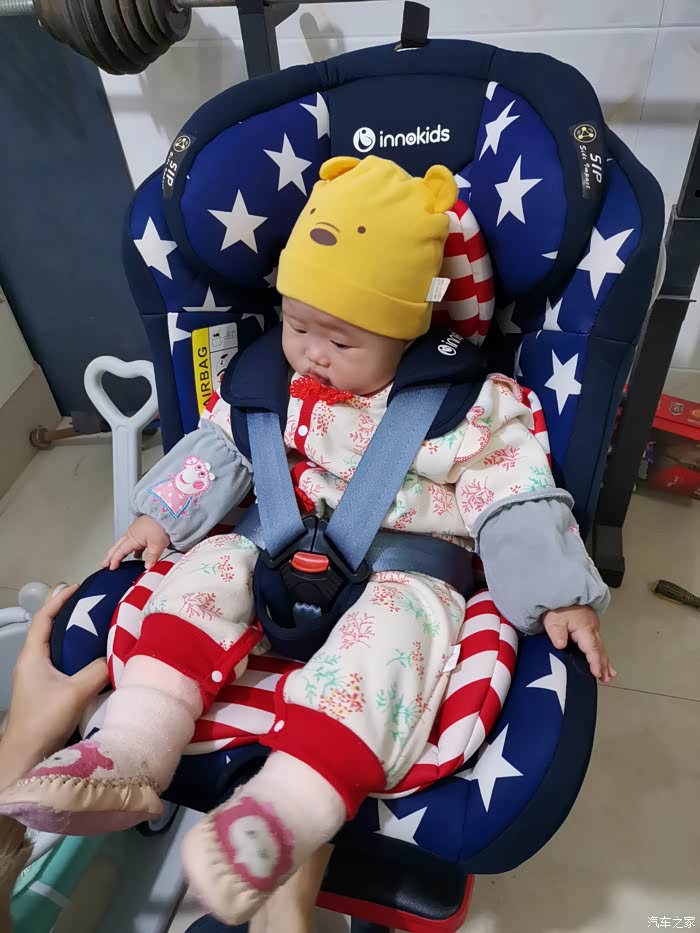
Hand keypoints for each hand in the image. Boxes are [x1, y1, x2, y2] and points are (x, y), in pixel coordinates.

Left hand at [0, 586, 109, 788]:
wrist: (26, 756)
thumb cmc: (44, 719)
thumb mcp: (76, 691)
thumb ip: (98, 669)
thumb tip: (118, 654)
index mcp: (32, 655)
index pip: (44, 617)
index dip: (60, 599)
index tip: (79, 587)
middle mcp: (31, 662)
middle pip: (49, 629)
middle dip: (69, 614)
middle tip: (95, 604)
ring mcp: (36, 677)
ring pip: (56, 647)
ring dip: (73, 635)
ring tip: (98, 626)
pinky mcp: (44, 690)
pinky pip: (61, 663)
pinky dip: (76, 653)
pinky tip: (94, 658)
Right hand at [102, 515, 170, 570]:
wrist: (166, 511)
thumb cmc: (161, 524)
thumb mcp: (157, 545)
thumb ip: (152, 557)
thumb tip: (148, 567)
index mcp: (132, 538)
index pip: (120, 552)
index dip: (114, 560)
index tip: (111, 568)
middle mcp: (132, 534)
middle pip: (117, 547)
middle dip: (110, 556)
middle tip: (104, 564)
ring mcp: (136, 531)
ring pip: (124, 543)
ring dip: (119, 552)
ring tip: (118, 560)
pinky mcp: (142, 529)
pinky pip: (133, 541)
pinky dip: (131, 548)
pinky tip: (137, 553)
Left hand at [543, 605, 615, 682]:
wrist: (562, 590)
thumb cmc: (559, 605)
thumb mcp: (554, 618)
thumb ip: (557, 632)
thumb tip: (560, 644)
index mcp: (585, 628)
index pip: (592, 649)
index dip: (595, 662)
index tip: (597, 673)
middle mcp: (592, 629)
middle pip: (599, 650)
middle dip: (603, 665)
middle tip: (606, 679)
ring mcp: (592, 628)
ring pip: (600, 647)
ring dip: (605, 661)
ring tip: (609, 674)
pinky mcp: (589, 627)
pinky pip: (597, 643)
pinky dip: (601, 653)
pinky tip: (603, 659)